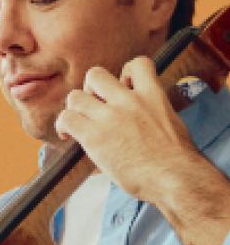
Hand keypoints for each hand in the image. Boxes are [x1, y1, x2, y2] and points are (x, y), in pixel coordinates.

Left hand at [54, 56, 198, 202]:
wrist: (176, 180)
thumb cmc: (179, 162)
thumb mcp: (172, 124)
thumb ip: (153, 112)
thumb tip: (143, 115)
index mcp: (152, 96)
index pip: (137, 64)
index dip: (126, 73)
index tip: (122, 86)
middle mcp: (128, 101)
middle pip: (95, 74)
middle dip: (92, 88)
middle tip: (95, 106)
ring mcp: (109, 117)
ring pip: (75, 96)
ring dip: (76, 109)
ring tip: (81, 122)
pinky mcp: (94, 136)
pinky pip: (67, 118)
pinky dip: (64, 126)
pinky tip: (68, 134)